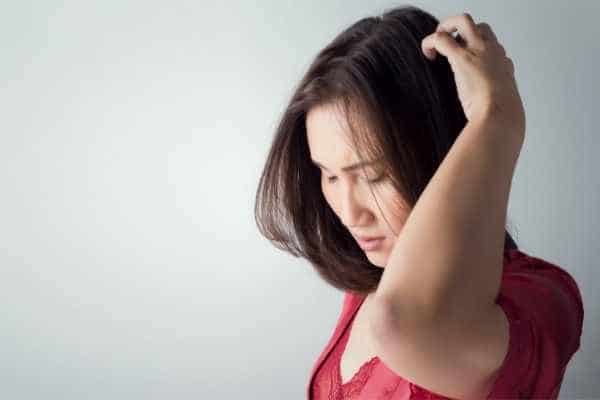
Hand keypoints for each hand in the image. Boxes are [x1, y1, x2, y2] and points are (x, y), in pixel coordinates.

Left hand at [421, 13, 525, 136]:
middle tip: (449, 46)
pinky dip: (430, 42)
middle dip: (464, 32)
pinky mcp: (462, 57)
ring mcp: (479, 51)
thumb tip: (487, 127)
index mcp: (504, 67)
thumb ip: (493, 110)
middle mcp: (494, 53)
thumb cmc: (501, 120)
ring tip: (435, 43)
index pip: (494, 49)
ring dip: (447, 27)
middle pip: (482, 28)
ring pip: (463, 21)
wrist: (501, 118)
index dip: (479, 53)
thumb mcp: (500, 112)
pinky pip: (442, 38)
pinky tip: (427, 53)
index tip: (467, 66)